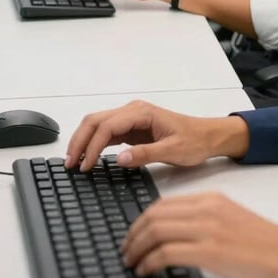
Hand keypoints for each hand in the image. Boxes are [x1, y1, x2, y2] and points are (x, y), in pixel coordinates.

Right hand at [65, 100, 248, 171]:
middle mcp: (133, 111)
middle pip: (96, 121)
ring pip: (97, 125)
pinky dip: (93, 143)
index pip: (107, 126)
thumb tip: (119, 159)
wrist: (207, 136)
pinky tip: (86, 157)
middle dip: (79, 141)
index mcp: (142, 112)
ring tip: (73, 162)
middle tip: (69, 164)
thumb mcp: (172, 150)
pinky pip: (106, 133)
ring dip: (83, 141)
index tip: (84, 166)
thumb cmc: (194, 140)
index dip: (92, 146)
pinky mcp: (131, 129)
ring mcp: (131, 119)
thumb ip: (145, 154)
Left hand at [122, 192, 277, 277]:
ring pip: (156, 230)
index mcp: (212, 199)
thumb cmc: (265, 245)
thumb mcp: (231, 222)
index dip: (142, 220)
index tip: (134, 234)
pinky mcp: (210, 251)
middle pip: (155, 215)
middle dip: (134, 233)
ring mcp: (208, 229)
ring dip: (137, 248)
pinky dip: (149, 262)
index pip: (164, 203)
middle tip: (126, 248)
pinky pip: (166, 252)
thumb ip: (205, 223)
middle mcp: (207, 209)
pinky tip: (145, 271)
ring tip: (132, 261)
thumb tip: (174, 236)